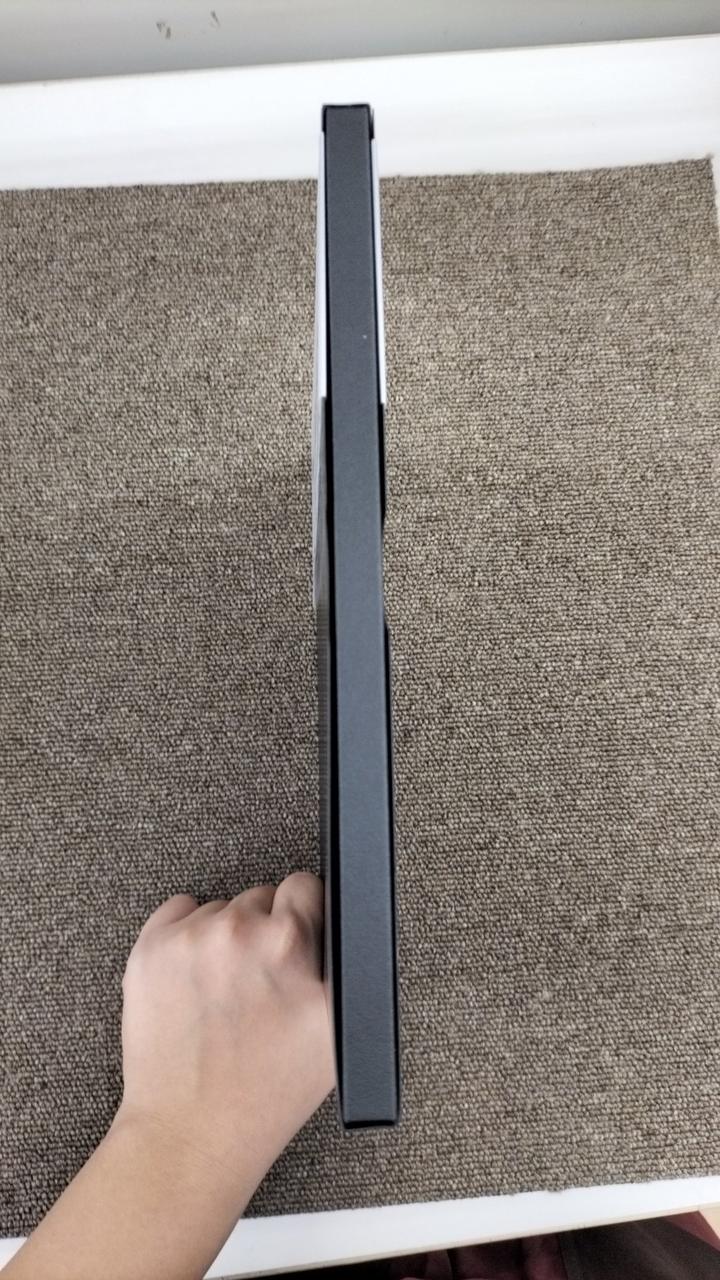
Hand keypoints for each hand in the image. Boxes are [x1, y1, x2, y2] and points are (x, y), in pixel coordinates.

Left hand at [115, 872, 333, 1197]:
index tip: (293, 944)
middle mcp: (243, 931)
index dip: (302, 917)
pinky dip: (184, 938)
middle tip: (257, 986)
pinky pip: (177, 914)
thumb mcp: (336, 1031)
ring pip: (218, 911)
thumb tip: (341, 925)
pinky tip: (192, 982)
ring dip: (222, 940)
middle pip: (259, 898)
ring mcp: (192, 938)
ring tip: (221, 996)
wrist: (191, 1133)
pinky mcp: (151, 948)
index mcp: (292, 943)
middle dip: (262, 933)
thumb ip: (342, 965)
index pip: (303, 887)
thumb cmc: (265, 1094)